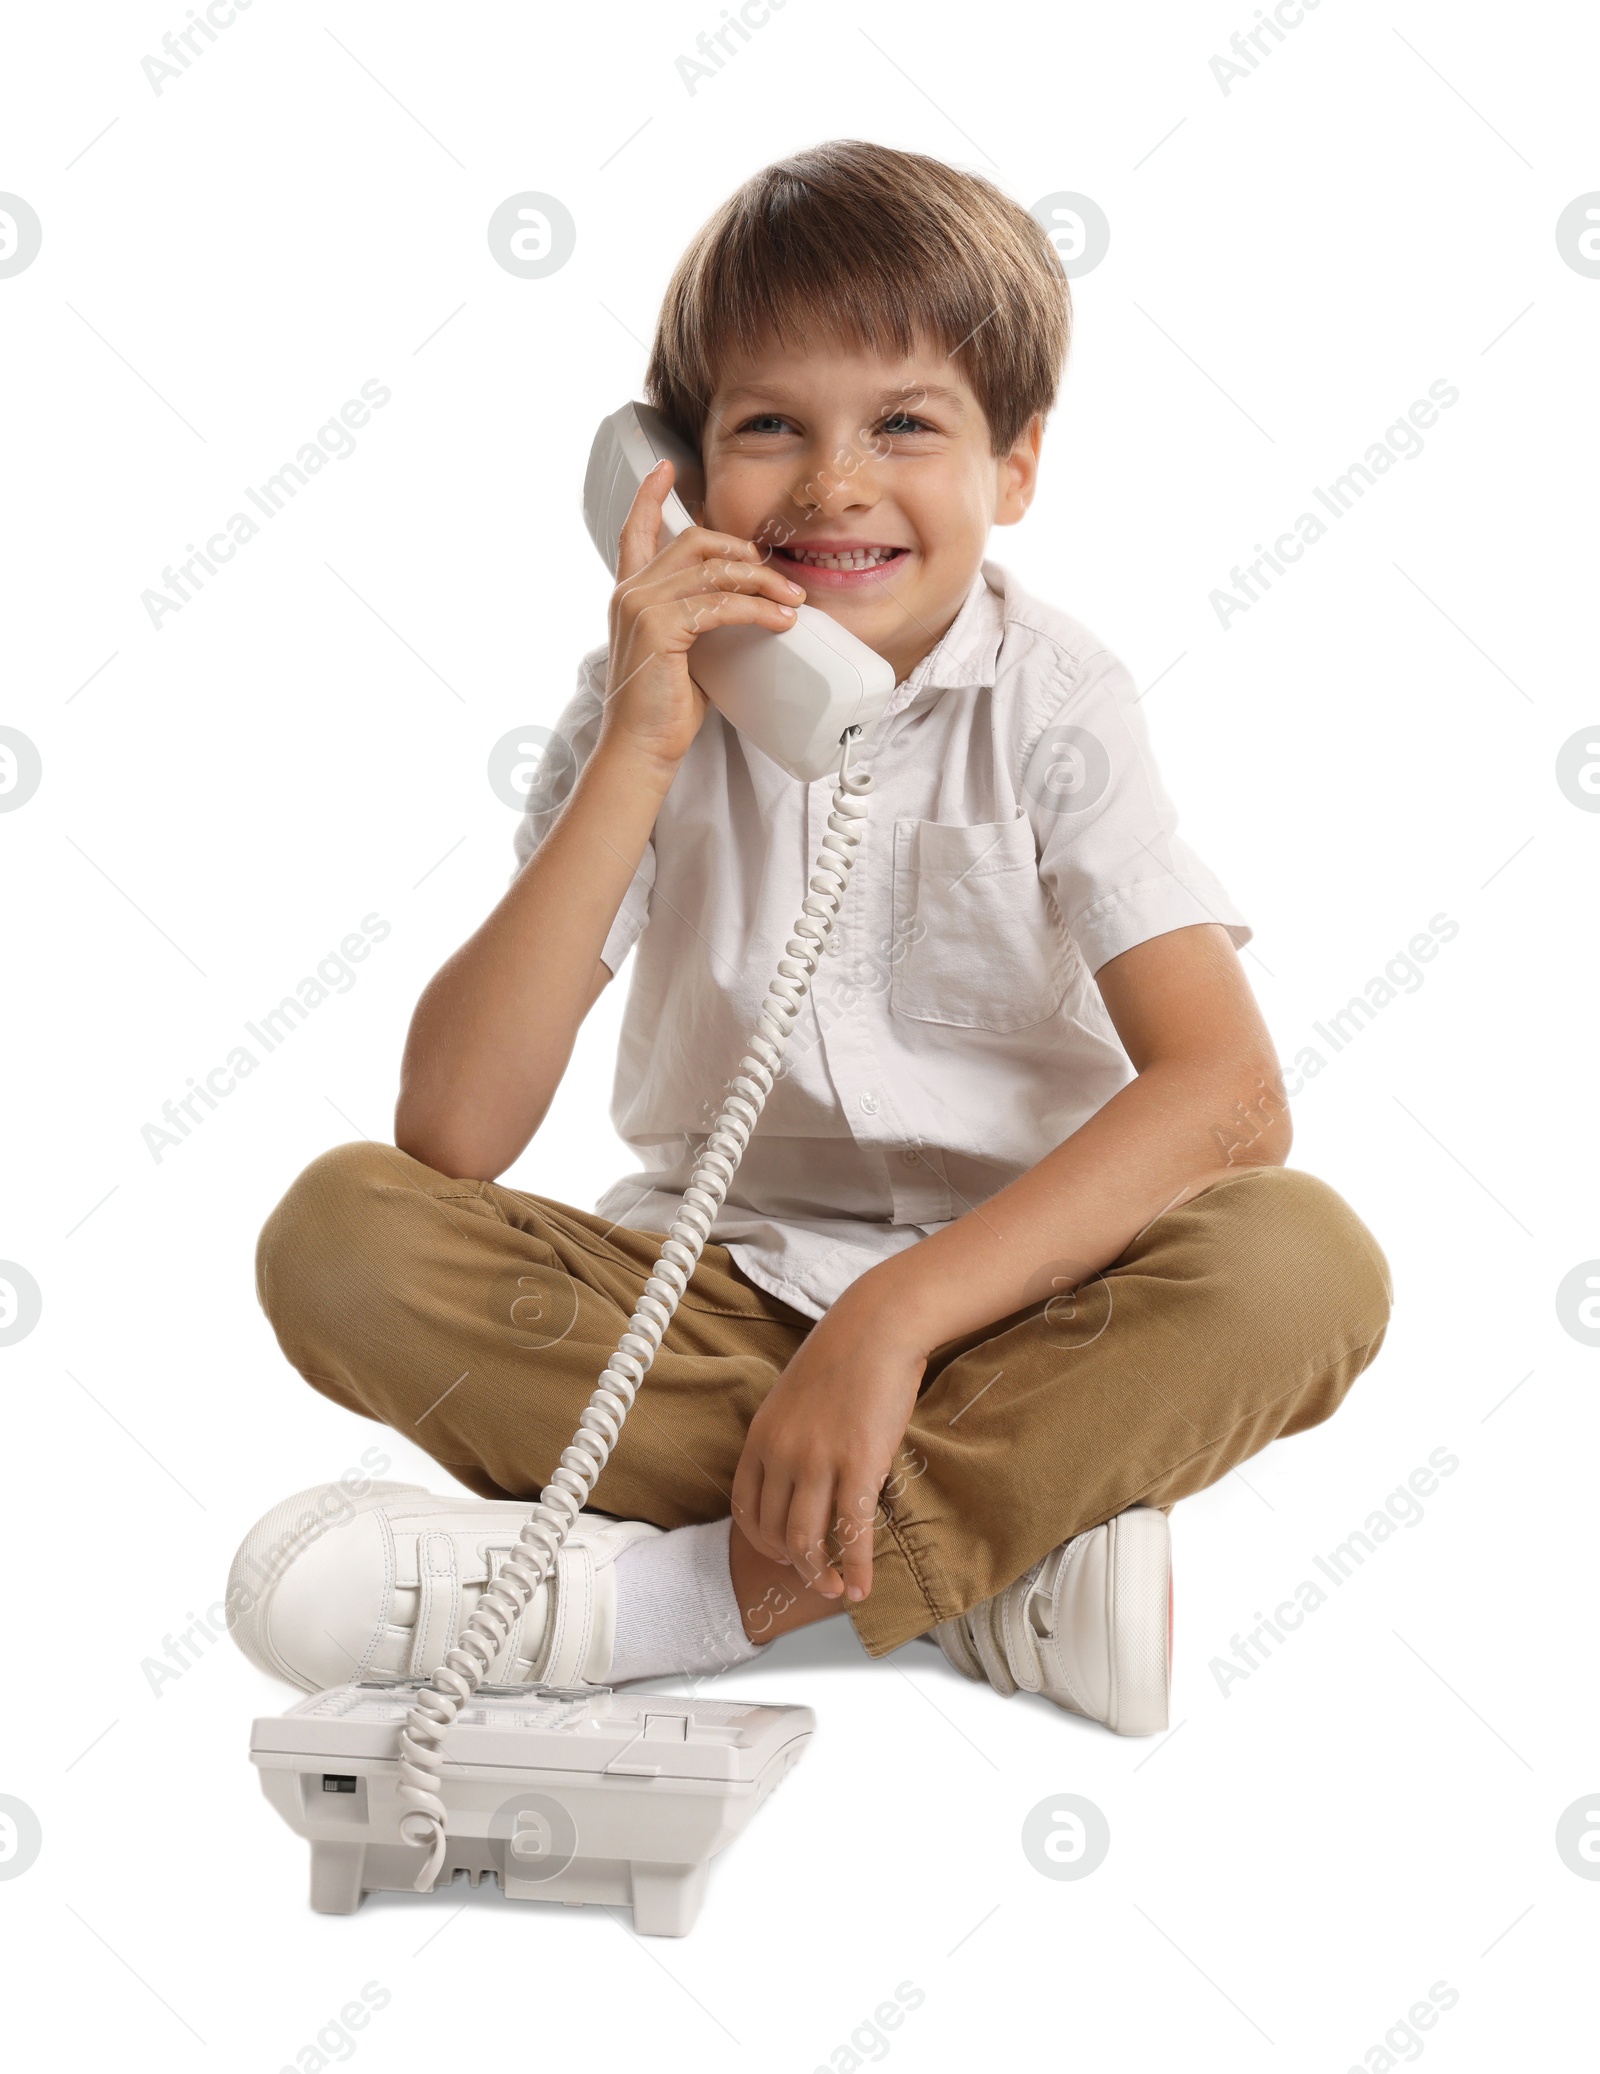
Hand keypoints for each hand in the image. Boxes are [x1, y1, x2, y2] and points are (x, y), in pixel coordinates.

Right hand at [599, 458, 807, 776]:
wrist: (641, 746)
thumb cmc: (662, 707)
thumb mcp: (680, 650)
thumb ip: (695, 617)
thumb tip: (740, 604)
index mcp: (631, 594)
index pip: (636, 531)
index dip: (650, 496)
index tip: (667, 468)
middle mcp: (631, 592)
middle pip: (695, 541)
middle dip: (742, 551)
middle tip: (775, 575)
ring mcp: (641, 606)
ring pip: (714, 571)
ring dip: (762, 583)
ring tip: (792, 601)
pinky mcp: (659, 626)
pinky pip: (720, 604)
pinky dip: (757, 610)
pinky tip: (781, 622)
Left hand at [730, 1294, 926, 1602]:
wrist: (878, 1327)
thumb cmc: (843, 1357)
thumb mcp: (793, 1399)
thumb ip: (787, 1439)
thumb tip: (795, 1478)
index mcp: (760, 1437)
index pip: (746, 1510)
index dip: (761, 1542)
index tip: (780, 1555)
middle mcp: (781, 1453)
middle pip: (774, 1532)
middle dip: (793, 1565)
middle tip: (814, 1579)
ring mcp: (818, 1461)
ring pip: (806, 1541)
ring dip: (819, 1575)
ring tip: (835, 1589)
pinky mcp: (859, 1464)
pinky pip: (852, 1531)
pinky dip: (855, 1567)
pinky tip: (861, 1587)